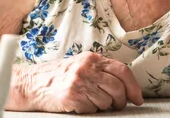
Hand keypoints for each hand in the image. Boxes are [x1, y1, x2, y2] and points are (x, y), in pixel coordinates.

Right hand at [11, 51, 143, 112]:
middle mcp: (87, 68)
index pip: (122, 71)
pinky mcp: (72, 96)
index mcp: (92, 58)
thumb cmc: (59, 76)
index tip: (138, 98)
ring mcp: (79, 82)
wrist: (32, 83)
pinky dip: (90, 110)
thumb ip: (101, 70)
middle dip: (121, 101)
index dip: (134, 87)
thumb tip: (126, 86)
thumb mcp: (81, 65)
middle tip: (117, 105)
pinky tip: (80, 104)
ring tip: (91, 102)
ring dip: (103, 106)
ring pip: (107, 101)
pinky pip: (92, 109)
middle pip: (118, 87)